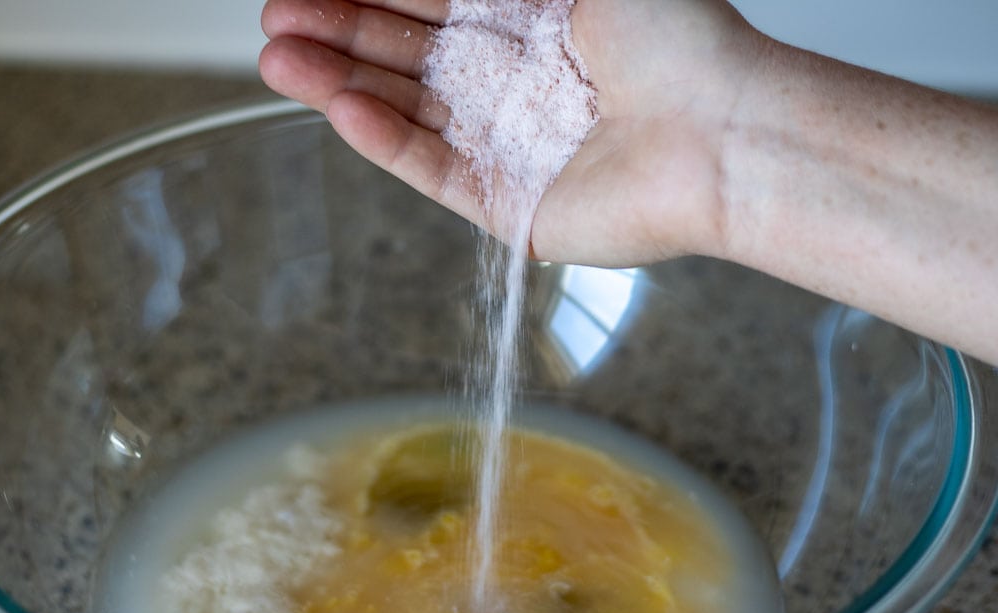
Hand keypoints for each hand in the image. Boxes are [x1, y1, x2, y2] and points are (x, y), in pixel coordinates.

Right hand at [259, 0, 759, 265]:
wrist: (723, 132)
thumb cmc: (679, 42)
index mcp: (531, 28)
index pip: (430, 6)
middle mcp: (514, 87)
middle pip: (406, 57)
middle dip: (338, 36)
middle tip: (276, 23)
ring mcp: (506, 148)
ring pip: (407, 111)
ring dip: (342, 85)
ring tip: (279, 62)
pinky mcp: (507, 205)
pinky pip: (433, 169)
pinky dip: (386, 141)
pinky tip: (342, 108)